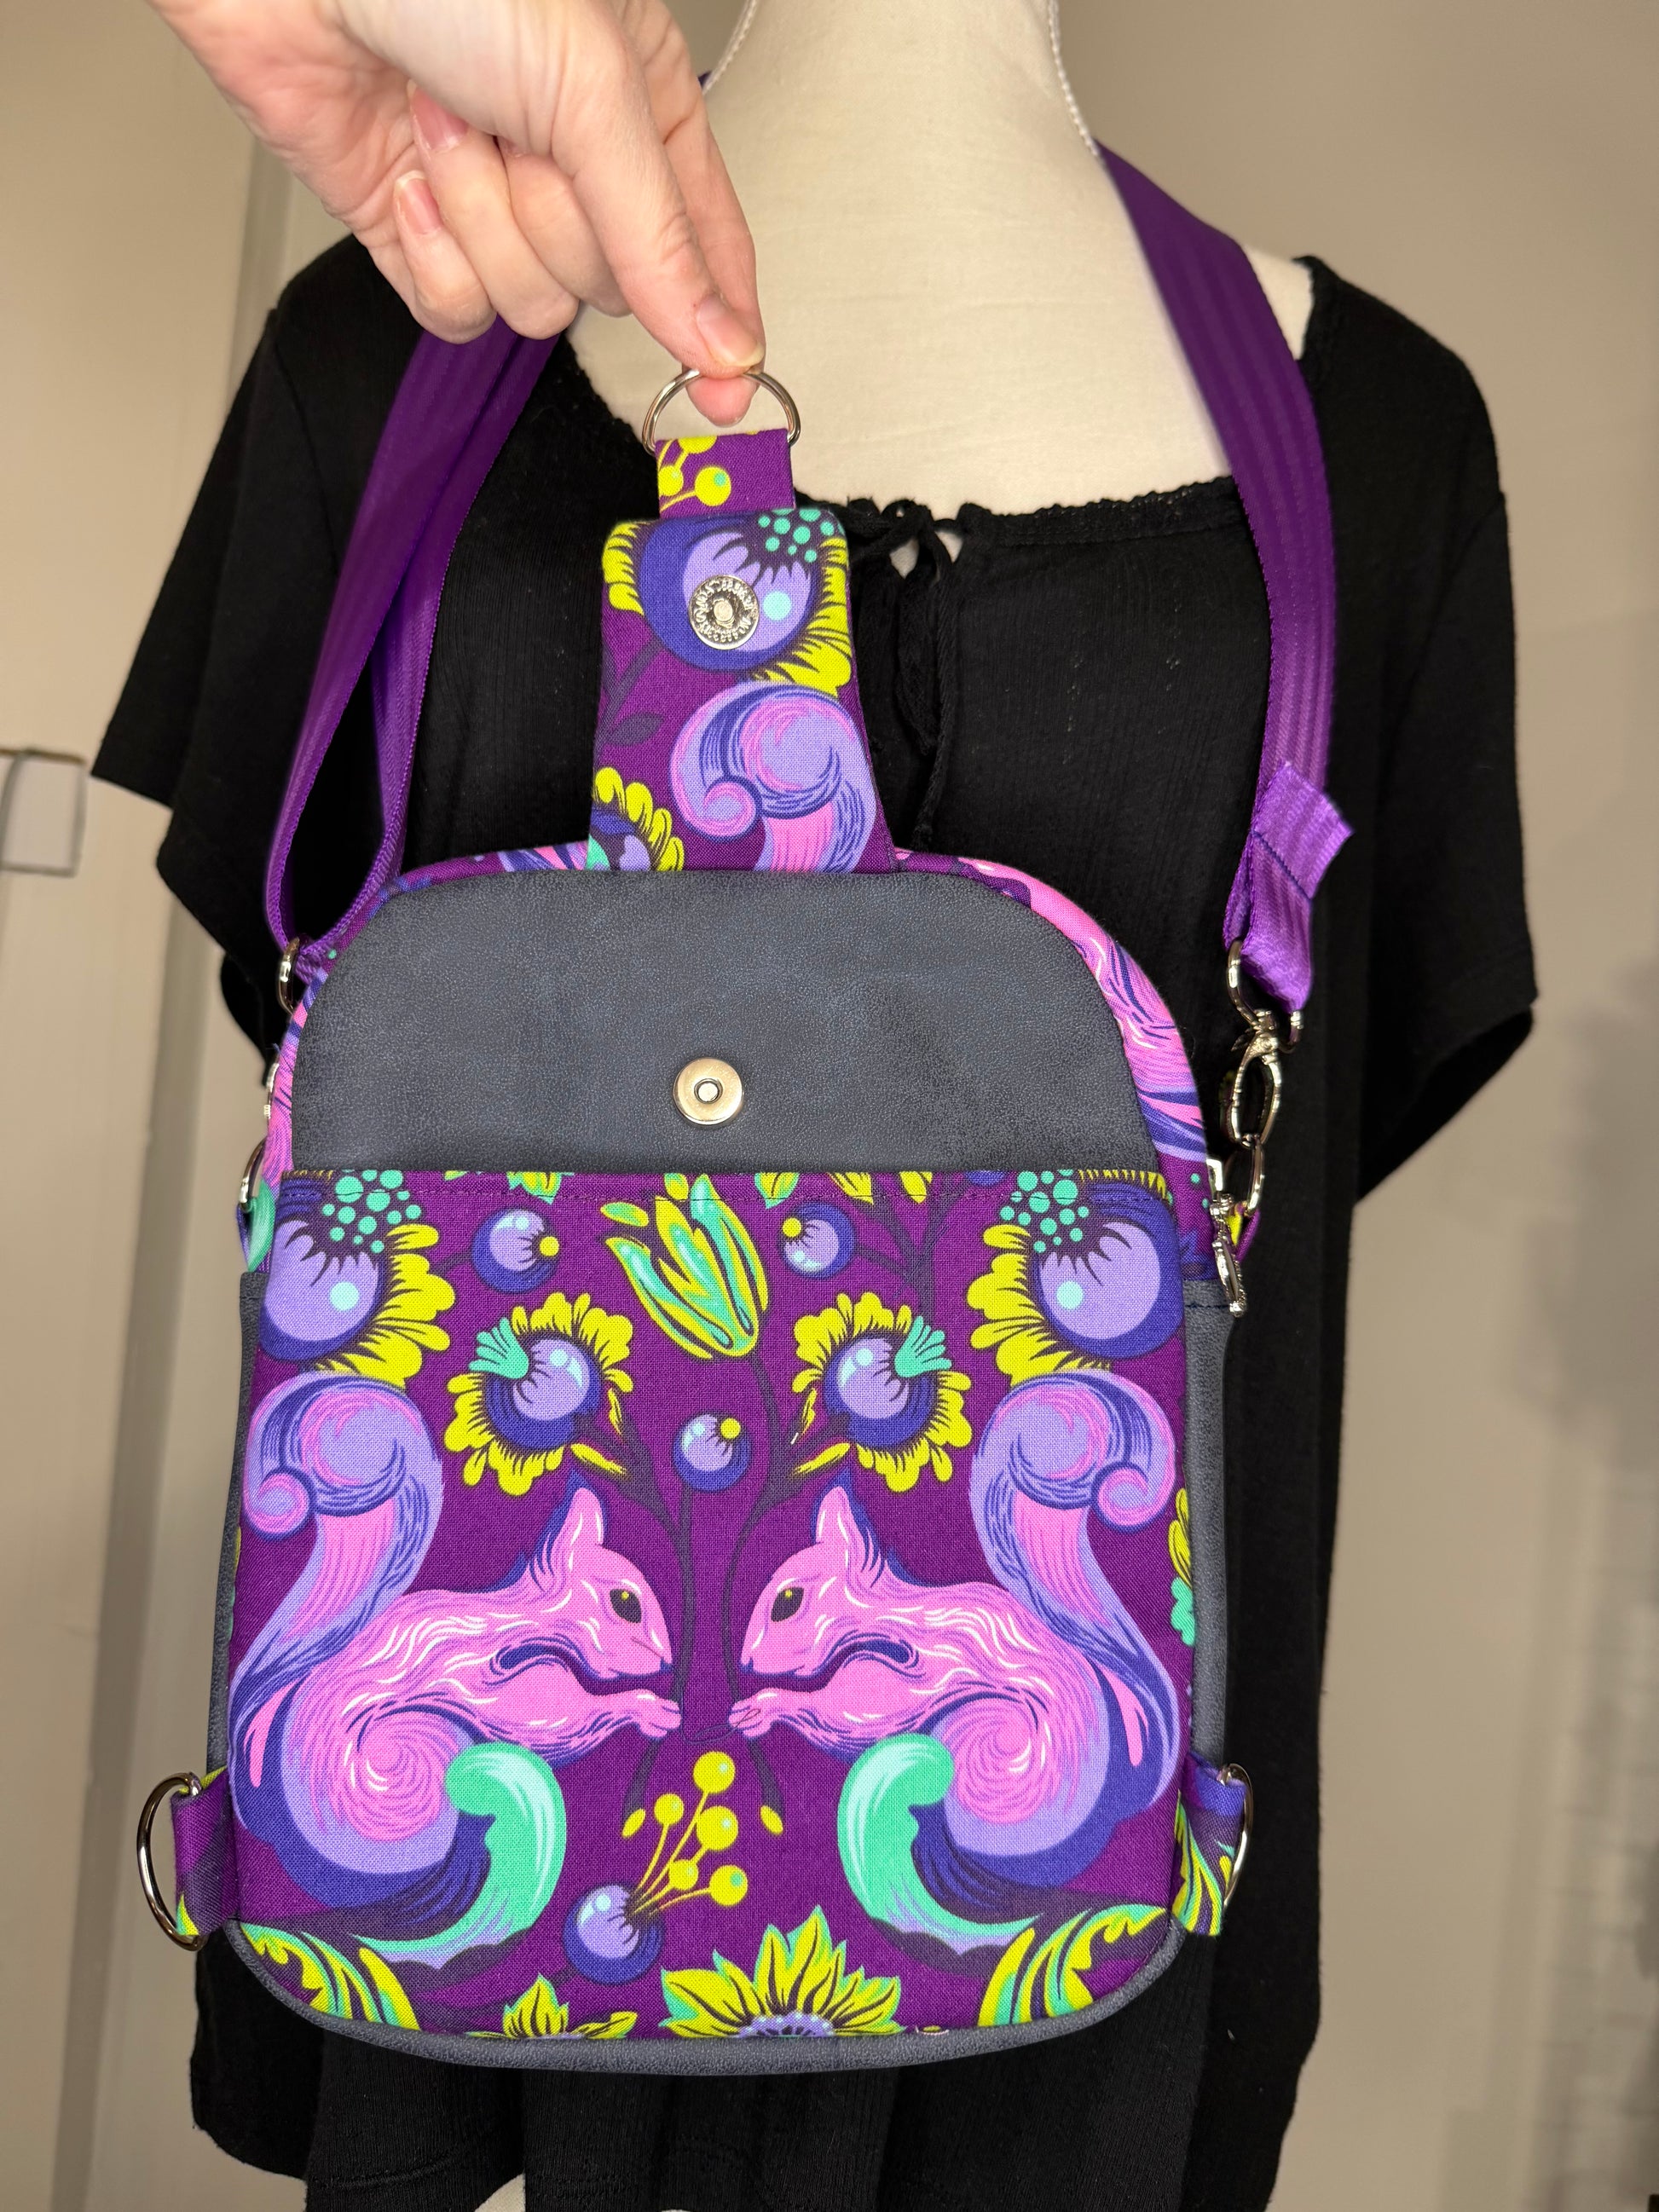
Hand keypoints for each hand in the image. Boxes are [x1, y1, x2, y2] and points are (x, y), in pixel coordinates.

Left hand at [148, 0, 762, 418]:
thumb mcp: (592, 88)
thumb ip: (660, 231)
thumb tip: (717, 339)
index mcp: (642, 105)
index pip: (705, 243)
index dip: (720, 321)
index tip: (732, 392)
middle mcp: (572, 161)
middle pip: (611, 286)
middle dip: (557, 219)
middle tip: (517, 134)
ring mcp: (492, 202)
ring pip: (532, 306)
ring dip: (481, 220)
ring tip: (444, 122)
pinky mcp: (417, 235)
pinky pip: (457, 314)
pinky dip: (430, 253)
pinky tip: (409, 175)